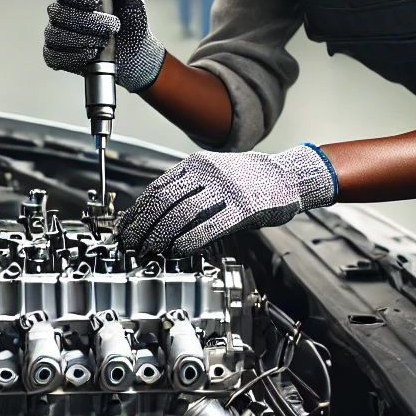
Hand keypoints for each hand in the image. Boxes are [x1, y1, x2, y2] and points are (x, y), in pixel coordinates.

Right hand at [43, 0, 165, 91]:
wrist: (136, 54)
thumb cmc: (132, 23)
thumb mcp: (132, 0)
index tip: (97, 1)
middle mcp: (63, 12)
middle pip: (60, 12)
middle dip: (88, 22)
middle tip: (112, 27)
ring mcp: (57, 34)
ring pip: (55, 34)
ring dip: (82, 40)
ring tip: (104, 43)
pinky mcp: (57, 56)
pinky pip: (52, 55)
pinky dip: (72, 56)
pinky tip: (89, 55)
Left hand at [117, 145, 337, 257]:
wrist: (289, 175)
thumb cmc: (251, 181)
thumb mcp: (215, 176)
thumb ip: (190, 192)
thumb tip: (159, 218)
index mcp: (197, 164)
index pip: (157, 187)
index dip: (138, 210)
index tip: (126, 227)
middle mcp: (207, 173)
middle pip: (163, 201)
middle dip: (143, 225)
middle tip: (131, 244)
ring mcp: (224, 189)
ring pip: (180, 213)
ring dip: (159, 235)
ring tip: (148, 250)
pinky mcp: (242, 207)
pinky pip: (208, 226)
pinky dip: (188, 240)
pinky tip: (176, 251)